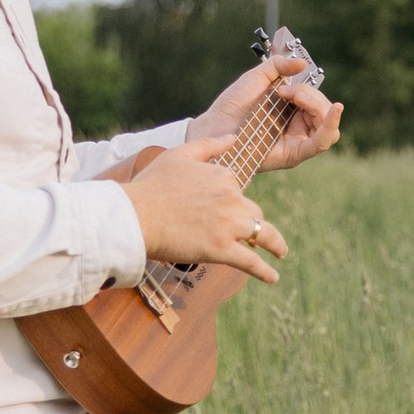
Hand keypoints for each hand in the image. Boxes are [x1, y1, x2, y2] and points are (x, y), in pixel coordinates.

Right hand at [121, 139, 289, 282]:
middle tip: (250, 234)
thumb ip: (209, 145)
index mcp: (223, 175)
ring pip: (262, 234)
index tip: (223, 210)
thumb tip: (233, 136)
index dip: (231, 202)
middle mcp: (232, 198)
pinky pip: (251, 262)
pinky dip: (265, 271)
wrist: (133, 216)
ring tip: (280, 252)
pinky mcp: (222, 249)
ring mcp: (229, 225)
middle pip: (253, 212)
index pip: (237, 190)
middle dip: (250, 222)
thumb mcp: (178, 155)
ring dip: (275, 244)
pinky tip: (273, 277)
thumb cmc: (150, 186)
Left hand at [192, 57, 344, 170]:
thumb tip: (303, 64)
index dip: (311, 90)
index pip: (318, 102)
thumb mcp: (257, 77)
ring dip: (314, 103)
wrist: (213, 126)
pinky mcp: (294, 154)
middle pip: (324, 111)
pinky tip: (336, 109)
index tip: (290, 83)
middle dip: (310, 95)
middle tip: (286, 91)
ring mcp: (298, 143)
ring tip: (290, 97)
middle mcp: (298, 129)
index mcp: (293, 113)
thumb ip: (279, 66)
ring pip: (327, 124)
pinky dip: (331, 124)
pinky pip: (322, 142)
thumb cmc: (232, 106)